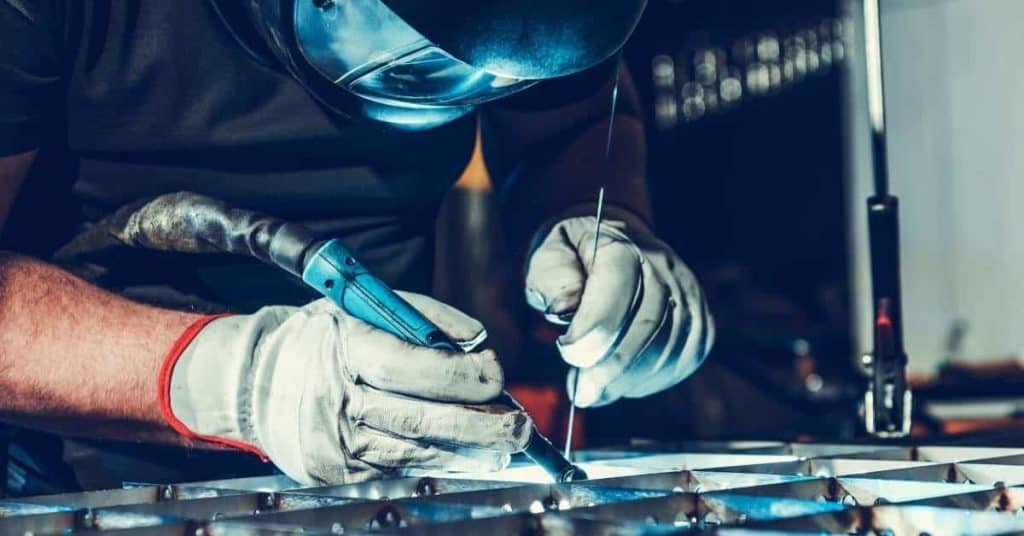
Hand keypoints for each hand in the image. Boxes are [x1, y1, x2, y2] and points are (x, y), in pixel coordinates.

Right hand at [161, 294, 529, 485]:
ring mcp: (335, 445)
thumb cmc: (323, 338)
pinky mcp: (337, 474)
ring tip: (504, 445)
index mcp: (344, 350)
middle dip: (481, 427)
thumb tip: (479, 340)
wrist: (253, 381)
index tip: (497, 374)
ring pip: (416, 455)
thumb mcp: (364, 305)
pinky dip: (439, 466)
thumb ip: (425, 317)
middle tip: (520, 427)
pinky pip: (399, 472)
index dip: (462, 376)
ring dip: (469, 453)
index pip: (412, 368)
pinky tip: (468, 459)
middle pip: (422, 421)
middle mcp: (338, 401)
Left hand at [525, 208, 713, 407]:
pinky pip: (687, 356)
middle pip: (648, 321)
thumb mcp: (549, 252)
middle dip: (613, 365)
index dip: (596, 326)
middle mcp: (663, 265)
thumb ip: (551, 277)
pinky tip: (626, 384)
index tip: (570, 354)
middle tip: (583, 393)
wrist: (617, 241)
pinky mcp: (700, 317)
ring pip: (671, 345)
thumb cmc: (575, 255)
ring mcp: (688, 292)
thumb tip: (563, 309)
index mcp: (621, 245)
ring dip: (631, 378)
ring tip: (597, 390)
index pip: (617, 285)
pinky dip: (655, 379)